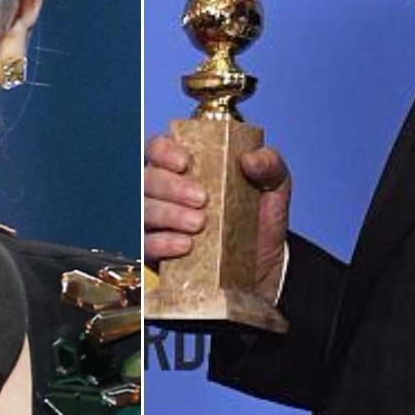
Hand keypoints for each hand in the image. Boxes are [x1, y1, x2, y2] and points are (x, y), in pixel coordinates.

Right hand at [144, 132, 289, 299]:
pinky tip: (184, 245)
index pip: (157, 148)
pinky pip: (143, 245)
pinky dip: (161, 243)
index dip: (164, 151)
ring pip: (141, 210)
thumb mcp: (273, 186)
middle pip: (146, 178)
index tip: (184, 163)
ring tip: (198, 224)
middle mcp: (163, 192)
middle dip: (170, 186)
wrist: (263, 266)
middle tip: (201, 199)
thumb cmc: (259, 219)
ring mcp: (155, 223)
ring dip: (167, 214)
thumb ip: (269, 164)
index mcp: (185, 167)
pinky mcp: (155, 253)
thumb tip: (250, 159)